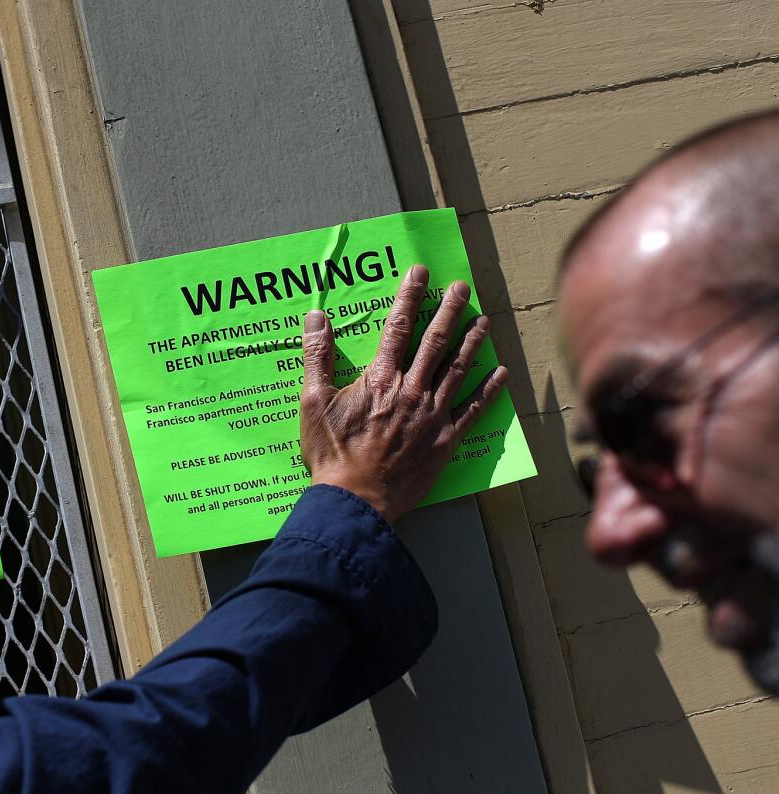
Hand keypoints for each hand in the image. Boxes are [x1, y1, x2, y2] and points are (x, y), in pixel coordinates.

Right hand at [299, 265, 507, 521]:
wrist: (356, 500)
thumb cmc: (332, 454)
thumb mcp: (313, 402)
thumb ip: (317, 357)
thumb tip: (316, 317)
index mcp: (380, 378)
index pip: (397, 327)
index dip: (409, 296)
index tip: (420, 273)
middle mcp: (412, 390)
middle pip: (435, 341)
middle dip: (449, 310)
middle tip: (462, 287)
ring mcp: (433, 415)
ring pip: (459, 369)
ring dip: (473, 341)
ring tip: (484, 319)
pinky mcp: (445, 441)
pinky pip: (473, 410)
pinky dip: (489, 391)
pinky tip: (501, 374)